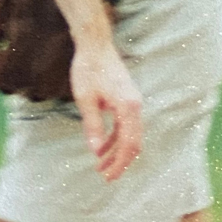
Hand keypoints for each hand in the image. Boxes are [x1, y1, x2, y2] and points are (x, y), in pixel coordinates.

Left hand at [69, 40, 142, 180]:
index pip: (128, 144)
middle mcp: (135, 106)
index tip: (108, 177)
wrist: (95, 44)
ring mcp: (132, 103)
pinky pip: (124, 125)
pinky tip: (101, 147)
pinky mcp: (126, 100)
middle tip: (106, 177)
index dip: (119, 163)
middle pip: (133, 142)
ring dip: (116, 151)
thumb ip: (92, 126)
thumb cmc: (88, 69)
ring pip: (129, 135)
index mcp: (128, 107)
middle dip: (120, 162)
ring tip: (100, 166)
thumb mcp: (85, 99)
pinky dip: (114, 138)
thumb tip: (95, 152)